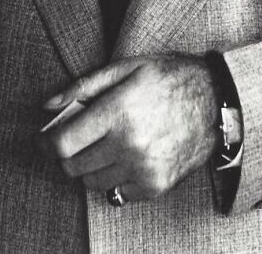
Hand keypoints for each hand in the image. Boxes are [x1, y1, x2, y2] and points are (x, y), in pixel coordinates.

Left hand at [39, 55, 219, 202]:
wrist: (217, 102)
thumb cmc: (169, 78)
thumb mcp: (126, 67)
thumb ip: (82, 86)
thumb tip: (47, 105)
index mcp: (118, 111)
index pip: (62, 143)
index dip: (45, 142)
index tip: (43, 138)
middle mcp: (128, 145)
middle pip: (72, 166)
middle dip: (66, 152)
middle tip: (76, 137)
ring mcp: (143, 169)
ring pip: (91, 182)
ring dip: (88, 166)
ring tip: (104, 144)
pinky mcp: (155, 186)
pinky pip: (116, 193)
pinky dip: (112, 178)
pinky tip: (124, 156)